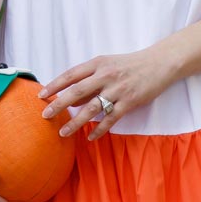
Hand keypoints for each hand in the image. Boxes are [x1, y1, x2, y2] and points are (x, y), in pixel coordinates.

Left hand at [37, 47, 175, 138]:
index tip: (41, 95)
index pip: (71, 75)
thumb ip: (89, 80)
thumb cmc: (130, 65)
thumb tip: (70, 99)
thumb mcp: (107, 65)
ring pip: (92, 108)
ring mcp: (118, 89)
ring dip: (76, 122)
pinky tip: (90, 137)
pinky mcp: (130, 102)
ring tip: (63, 132)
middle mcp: (106, 76)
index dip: (55, 85)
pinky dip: (99, 129)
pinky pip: (111, 118)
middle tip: (45, 115)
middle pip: (77, 92)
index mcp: (98, 64)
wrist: (159, 63)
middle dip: (59, 104)